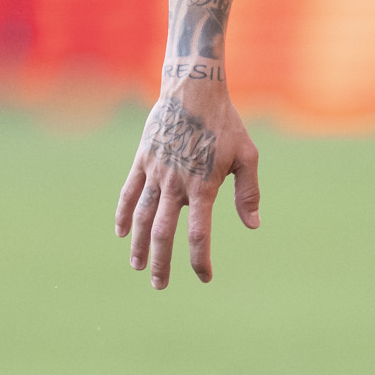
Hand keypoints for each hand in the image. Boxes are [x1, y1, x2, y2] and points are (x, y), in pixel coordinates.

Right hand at [114, 67, 260, 288]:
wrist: (193, 89)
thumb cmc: (225, 123)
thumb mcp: (246, 156)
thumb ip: (248, 192)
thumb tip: (253, 225)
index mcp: (204, 186)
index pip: (199, 233)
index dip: (200, 260)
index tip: (204, 277)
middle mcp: (176, 184)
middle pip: (163, 233)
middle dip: (161, 262)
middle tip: (160, 285)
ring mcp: (156, 172)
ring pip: (141, 217)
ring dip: (138, 245)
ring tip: (137, 266)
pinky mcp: (142, 160)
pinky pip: (128, 192)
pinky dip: (123, 214)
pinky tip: (121, 233)